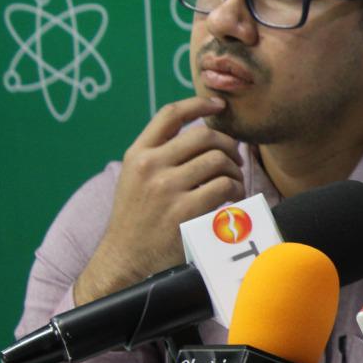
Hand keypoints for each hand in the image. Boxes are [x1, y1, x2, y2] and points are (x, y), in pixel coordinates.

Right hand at [75, 96, 243, 303]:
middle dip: (228, 145)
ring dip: (235, 171)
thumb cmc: (137, 218)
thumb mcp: (136, 178)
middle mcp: (150, 166)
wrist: (125, 259)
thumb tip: (203, 132)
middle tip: (235, 160)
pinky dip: (236, 191)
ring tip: (233, 184)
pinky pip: (225, 187)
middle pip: (205, 136)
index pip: (170, 115)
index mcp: (138, 154)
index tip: (219, 105)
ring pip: (219, 161)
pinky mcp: (185, 210)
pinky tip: (232, 200)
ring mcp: (167, 188)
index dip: (199, 103)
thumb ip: (161, 154)